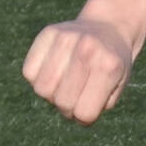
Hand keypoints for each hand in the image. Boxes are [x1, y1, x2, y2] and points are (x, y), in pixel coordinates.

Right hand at [22, 16, 137, 123]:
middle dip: (67, 108)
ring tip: (63, 87)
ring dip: (51, 95)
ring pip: (42, 88)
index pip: (85, 112)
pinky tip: (53, 73)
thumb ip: (99, 105)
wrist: (110, 27)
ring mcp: (66, 39)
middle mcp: (87, 51)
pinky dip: (37, 79)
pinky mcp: (48, 33)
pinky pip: (29, 72)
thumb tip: (76, 116)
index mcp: (109, 67)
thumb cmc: (112, 64)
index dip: (84, 118)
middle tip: (75, 99)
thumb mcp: (117, 86)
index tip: (88, 110)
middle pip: (62, 101)